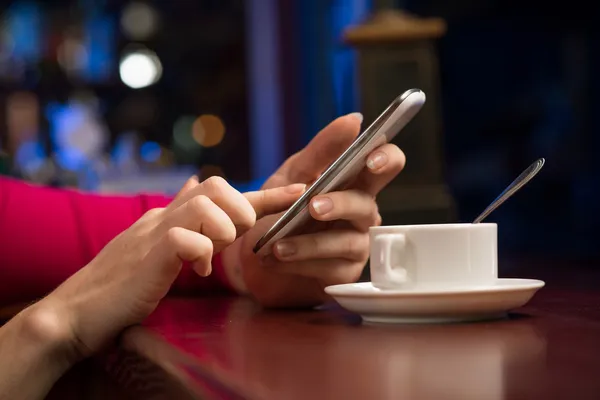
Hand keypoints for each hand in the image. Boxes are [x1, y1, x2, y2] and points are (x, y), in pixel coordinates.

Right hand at [37, 176, 303, 357]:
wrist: (79, 311)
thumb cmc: (124, 284)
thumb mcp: (157, 248)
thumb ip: (180, 220)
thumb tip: (192, 185)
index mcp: (171, 215)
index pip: (223, 192)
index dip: (265, 193)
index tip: (298, 192)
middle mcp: (164, 215)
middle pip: (216, 184)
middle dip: (240, 210)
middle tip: (233, 239)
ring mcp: (154, 231)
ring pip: (205, 205)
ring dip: (221, 231)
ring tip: (211, 255)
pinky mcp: (148, 254)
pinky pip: (187, 240)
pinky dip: (201, 254)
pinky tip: (195, 272)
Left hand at [223, 113, 405, 307]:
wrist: (255, 252)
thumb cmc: (281, 207)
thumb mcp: (292, 175)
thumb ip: (321, 151)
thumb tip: (354, 120)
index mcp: (354, 182)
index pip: (387, 165)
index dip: (386, 160)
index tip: (371, 159)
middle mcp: (361, 213)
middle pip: (367, 205)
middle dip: (341, 204)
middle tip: (313, 207)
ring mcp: (355, 244)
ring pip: (347, 242)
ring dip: (310, 243)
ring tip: (278, 245)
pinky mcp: (342, 273)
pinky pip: (329, 269)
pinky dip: (299, 263)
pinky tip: (275, 260)